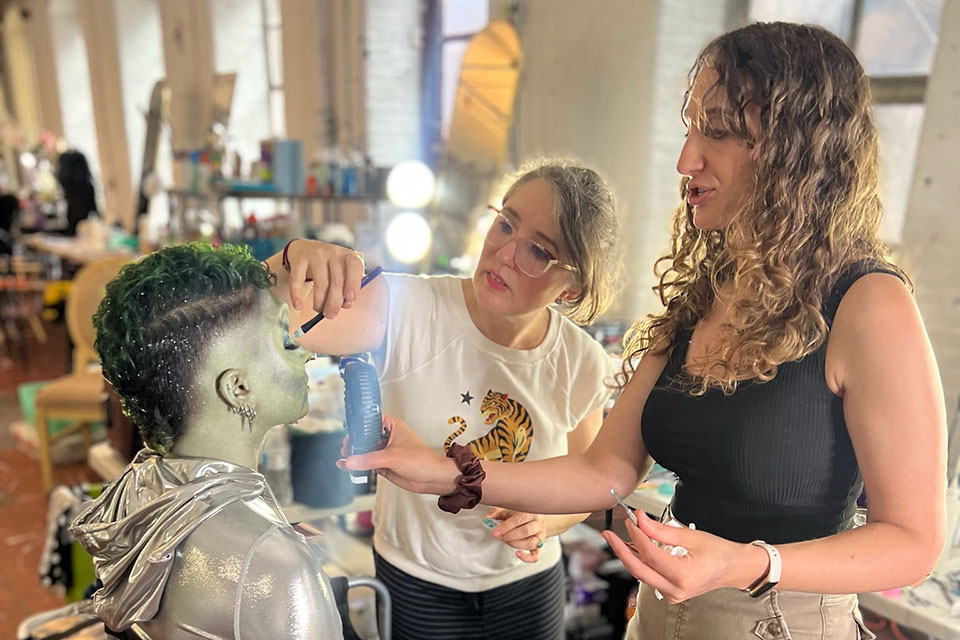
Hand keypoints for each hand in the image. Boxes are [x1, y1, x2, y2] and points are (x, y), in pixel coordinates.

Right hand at [285, 238, 364, 318]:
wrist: (304, 248)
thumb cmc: (328, 265)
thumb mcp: (341, 271)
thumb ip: (345, 287)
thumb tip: (345, 304)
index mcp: (347, 256)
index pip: (354, 267)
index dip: (354, 283)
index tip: (350, 299)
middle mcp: (333, 253)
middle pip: (336, 281)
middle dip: (334, 302)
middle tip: (330, 314)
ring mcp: (316, 255)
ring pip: (320, 283)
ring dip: (319, 301)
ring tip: (318, 309)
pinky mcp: (299, 260)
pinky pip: (297, 280)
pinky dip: (297, 295)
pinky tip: (298, 305)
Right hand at [340, 415, 458, 495]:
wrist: (432, 478)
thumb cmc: (422, 460)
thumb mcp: (393, 457)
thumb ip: (370, 459)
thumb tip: (350, 460)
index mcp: (392, 426)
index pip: (371, 420)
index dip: (360, 423)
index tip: (348, 429)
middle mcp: (388, 437)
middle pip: (365, 436)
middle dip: (354, 442)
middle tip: (345, 446)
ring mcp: (385, 451)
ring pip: (365, 451)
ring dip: (355, 454)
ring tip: (344, 456)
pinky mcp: (383, 464)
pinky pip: (367, 463)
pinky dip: (359, 465)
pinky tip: (349, 466)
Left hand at [486, 508, 546, 562]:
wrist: (536, 519)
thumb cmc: (521, 514)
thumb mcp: (509, 510)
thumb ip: (498, 513)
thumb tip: (488, 518)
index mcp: (531, 512)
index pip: (520, 519)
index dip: (506, 527)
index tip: (496, 532)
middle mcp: (538, 523)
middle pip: (526, 530)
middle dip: (510, 536)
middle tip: (500, 537)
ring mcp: (540, 536)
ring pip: (531, 543)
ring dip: (516, 544)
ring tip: (506, 541)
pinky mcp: (539, 547)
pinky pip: (536, 555)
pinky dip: (527, 558)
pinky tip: (518, 554)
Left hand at [600, 510, 751, 603]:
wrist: (734, 568)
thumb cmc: (719, 552)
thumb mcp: (690, 535)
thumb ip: (662, 530)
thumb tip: (640, 520)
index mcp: (683, 574)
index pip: (649, 554)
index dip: (636, 535)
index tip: (630, 520)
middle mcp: (676, 589)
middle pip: (638, 569)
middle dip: (621, 550)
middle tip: (609, 534)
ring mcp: (673, 594)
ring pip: (642, 575)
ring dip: (629, 556)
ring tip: (618, 538)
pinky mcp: (671, 594)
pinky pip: (649, 578)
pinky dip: (640, 563)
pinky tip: (634, 549)